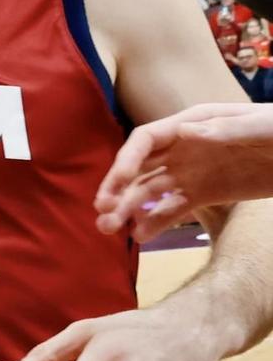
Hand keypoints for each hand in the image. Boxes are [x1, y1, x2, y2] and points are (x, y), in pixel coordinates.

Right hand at [94, 102, 272, 240]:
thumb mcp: (261, 127)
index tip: (116, 182)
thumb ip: (225, 129)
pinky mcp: (202, 194)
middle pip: (138, 168)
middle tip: (102, 211)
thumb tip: (183, 132)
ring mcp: (190, 173)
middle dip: (116, 188)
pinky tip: (138, 237)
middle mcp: (181, 148)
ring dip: (126, 208)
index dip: (126, 160)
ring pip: (148, 191)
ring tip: (108, 229)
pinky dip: (154, 223)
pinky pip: (172, 210)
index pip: (146, 140)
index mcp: (192, 124)